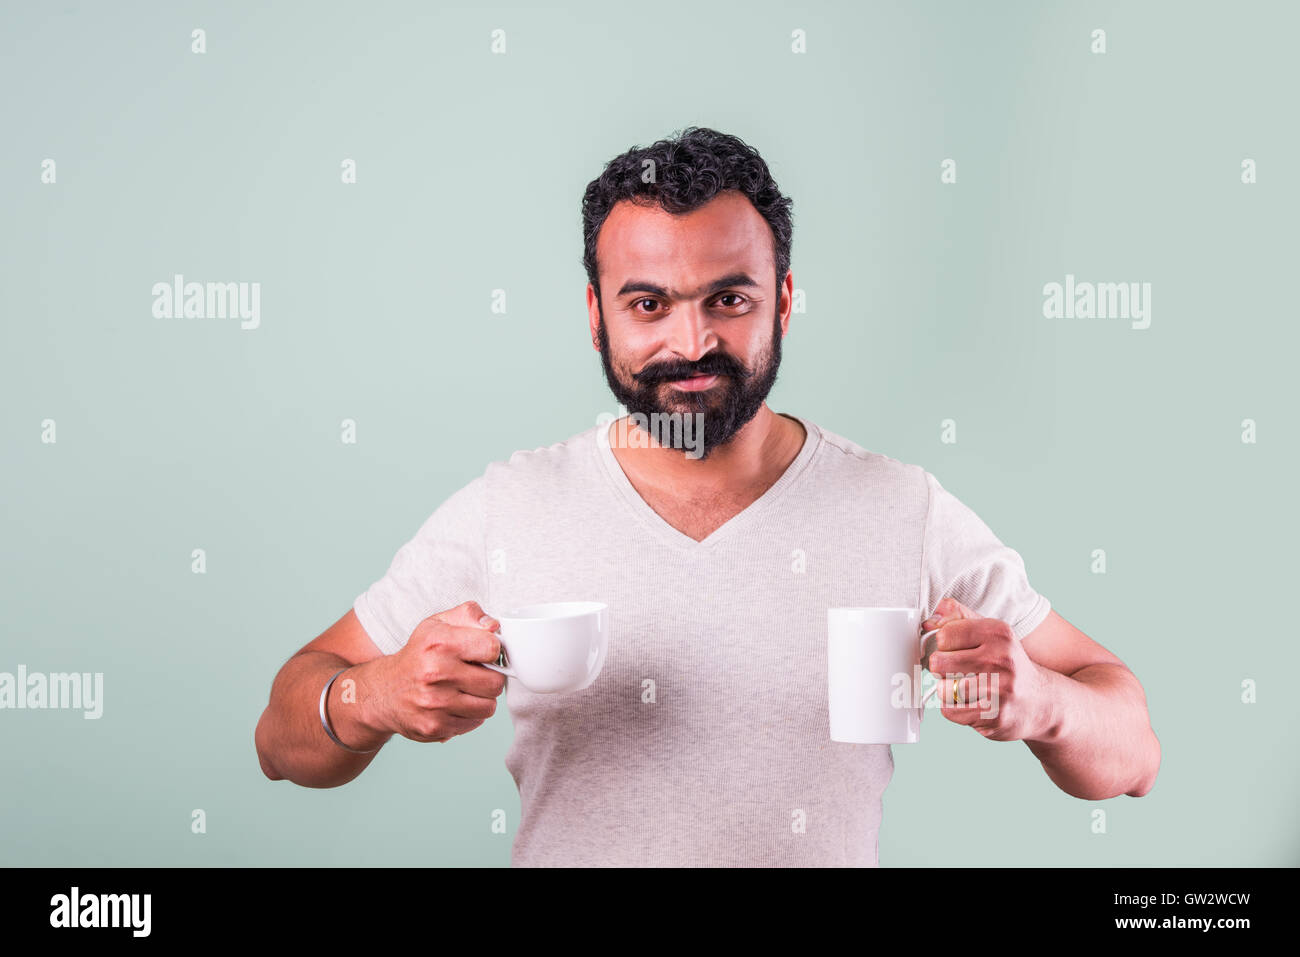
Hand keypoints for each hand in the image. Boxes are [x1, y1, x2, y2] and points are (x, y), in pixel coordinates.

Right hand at [363, 601, 506, 742]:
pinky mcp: (435, 727)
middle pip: (496, 682)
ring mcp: (435, 703)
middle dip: (490, 677)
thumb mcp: (437, 625)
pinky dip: (470, 715)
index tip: (482, 652)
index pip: (492, 648)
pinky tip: (454, 704)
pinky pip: (475, 722)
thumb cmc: (418, 656)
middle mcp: (436, 673)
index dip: (492, 650)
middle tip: (474, 673)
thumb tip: (494, 625)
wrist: (383, 692)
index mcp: (439, 643)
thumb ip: (469, 615)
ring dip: (482, 698)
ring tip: (464, 689)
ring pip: (489, 706)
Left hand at [923, 597, 1051, 741]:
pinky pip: (950, 711)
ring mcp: (999, 689)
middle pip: (938, 663)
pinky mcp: (995, 715)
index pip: (944, 635)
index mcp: (998, 633)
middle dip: (942, 670)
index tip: (954, 651)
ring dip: (948, 692)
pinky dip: (954, 709)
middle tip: (958, 672)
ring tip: (966, 689)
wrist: (1042, 701)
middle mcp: (1001, 659)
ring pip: (942, 689)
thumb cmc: (1008, 665)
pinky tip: (972, 704)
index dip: (944, 646)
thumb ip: (959, 618)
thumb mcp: (991, 634)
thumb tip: (930, 621)